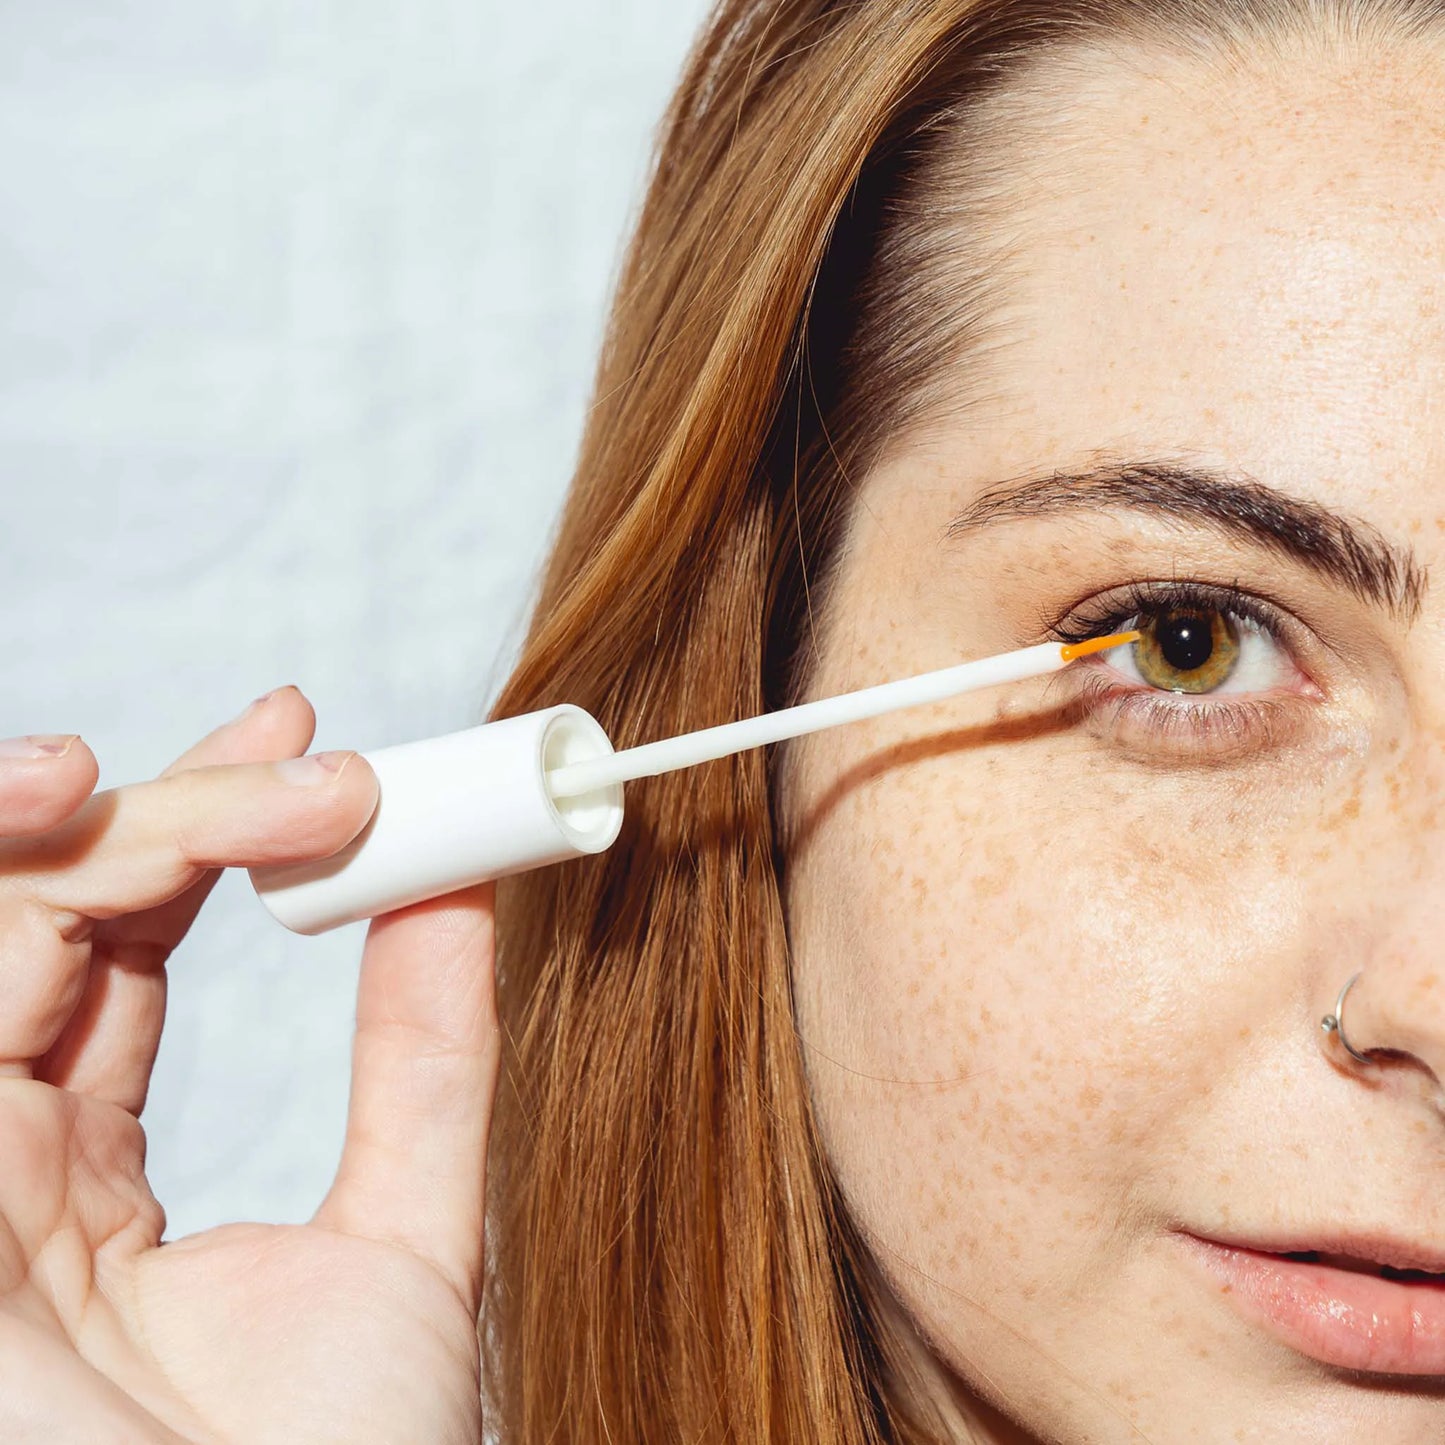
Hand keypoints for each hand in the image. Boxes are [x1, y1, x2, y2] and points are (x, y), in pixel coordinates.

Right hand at [0, 691, 499, 1443]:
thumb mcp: (405, 1233)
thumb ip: (422, 1062)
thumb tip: (462, 887)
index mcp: (81, 1180)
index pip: (119, 949)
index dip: (206, 827)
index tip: (320, 749)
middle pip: (44, 916)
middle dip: (176, 808)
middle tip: (315, 758)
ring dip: (101, 820)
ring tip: (258, 772)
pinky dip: (6, 888)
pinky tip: (72, 806)